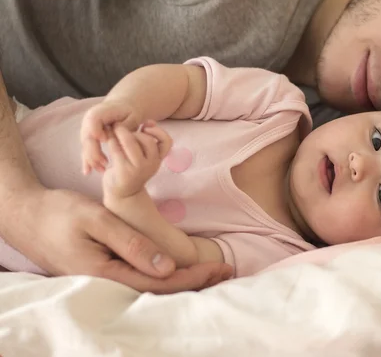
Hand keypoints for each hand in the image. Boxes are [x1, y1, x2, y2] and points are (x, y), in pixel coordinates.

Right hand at [6, 187, 231, 292]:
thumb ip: (131, 244)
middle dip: (195, 283)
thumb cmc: (59, 213)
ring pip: (151, 289)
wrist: (27, 217)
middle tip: (227, 273)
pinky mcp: (103, 274)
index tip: (220, 269)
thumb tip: (167, 268)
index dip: (193, 278)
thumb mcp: (97, 220)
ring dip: (183, 281)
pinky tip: (180, 271)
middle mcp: (106, 285)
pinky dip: (165, 277)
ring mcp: (104, 282)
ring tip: (212, 273)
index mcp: (105, 275)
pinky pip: (139, 281)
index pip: (160, 283)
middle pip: (159, 292)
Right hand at [80, 100, 141, 173]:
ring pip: (85, 146)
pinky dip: (88, 161)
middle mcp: (89, 121)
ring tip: (102, 169)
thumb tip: (116, 134)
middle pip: (87, 136)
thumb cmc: (130, 112)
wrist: (123, 108)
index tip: (105, 140)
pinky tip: (88, 172)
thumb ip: (125, 125)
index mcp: (100, 111)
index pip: (93, 120)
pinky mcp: (89, 139)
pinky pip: (86, 150)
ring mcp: (87, 130)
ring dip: (92, 159)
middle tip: (105, 162)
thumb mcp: (132, 116)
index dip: (97, 130)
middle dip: (94, 151)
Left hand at [103, 122, 171, 198]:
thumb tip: (148, 122)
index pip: (167, 141)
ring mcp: (138, 169)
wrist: (123, 194)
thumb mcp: (145, 158)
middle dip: (134, 131)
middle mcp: (151, 165)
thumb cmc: (133, 170)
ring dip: (121, 133)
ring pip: (131, 143)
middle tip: (123, 128)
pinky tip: (108, 140)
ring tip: (113, 130)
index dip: (158, 130)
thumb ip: (147, 142)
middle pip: (147, 140)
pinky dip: (112, 142)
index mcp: (158, 160)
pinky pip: (117, 150)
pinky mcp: (124, 172)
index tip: (145, 126)